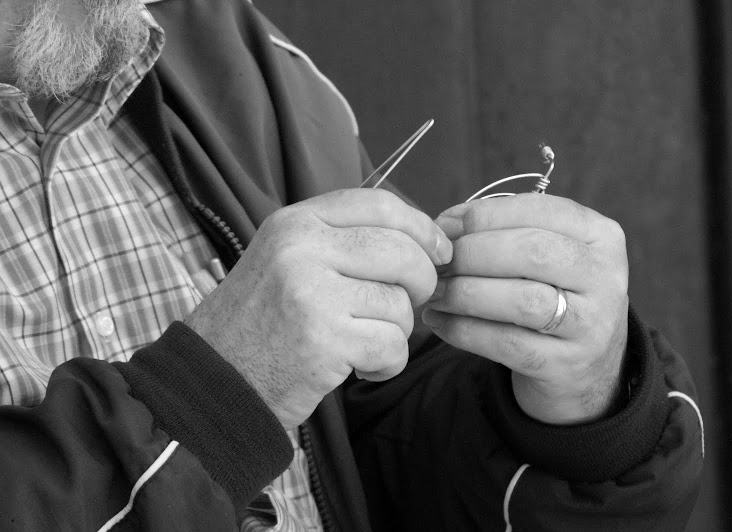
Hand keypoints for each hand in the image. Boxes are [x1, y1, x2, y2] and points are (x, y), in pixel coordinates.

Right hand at [185, 189, 451, 429]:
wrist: (211, 382)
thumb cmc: (260, 323)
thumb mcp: (287, 260)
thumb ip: (345, 241)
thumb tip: (426, 241)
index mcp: (295, 222)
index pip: (380, 205)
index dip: (421, 228)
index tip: (439, 252)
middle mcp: (301, 249)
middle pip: (403, 252)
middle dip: (422, 283)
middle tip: (406, 307)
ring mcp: (311, 294)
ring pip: (401, 303)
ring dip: (395, 332)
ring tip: (362, 343)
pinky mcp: (324, 341)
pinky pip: (392, 344)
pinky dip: (387, 363)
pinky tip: (360, 366)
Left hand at [423, 193, 628, 424]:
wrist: (586, 365)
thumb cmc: (551, 292)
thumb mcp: (544, 255)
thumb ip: (501, 231)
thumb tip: (444, 224)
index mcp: (600, 236)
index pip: (540, 210)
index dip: (484, 215)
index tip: (444, 226)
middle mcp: (605, 277)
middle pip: (532, 252)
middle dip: (473, 253)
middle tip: (439, 263)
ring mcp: (591, 325)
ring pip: (522, 300)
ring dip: (466, 293)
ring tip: (435, 293)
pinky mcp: (566, 365)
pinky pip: (506, 343)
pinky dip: (464, 330)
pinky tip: (439, 321)